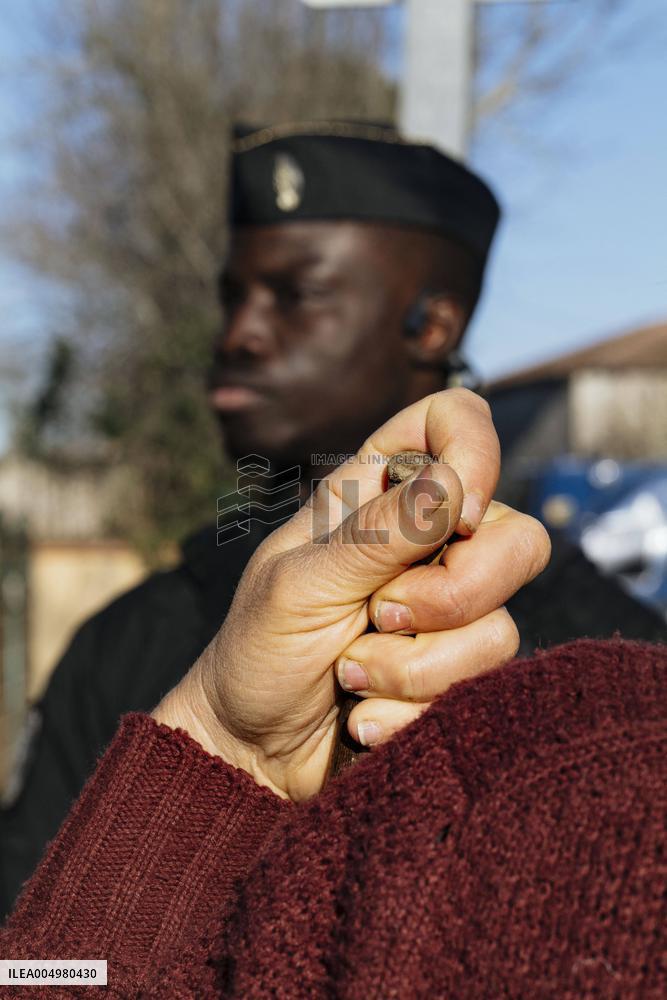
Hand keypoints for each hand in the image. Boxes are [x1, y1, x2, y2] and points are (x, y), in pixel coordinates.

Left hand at [153, 390, 549, 800]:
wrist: (253, 750)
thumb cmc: (259, 650)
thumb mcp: (301, 584)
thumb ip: (378, 534)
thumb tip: (456, 485)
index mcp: (377, 492)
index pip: (457, 421)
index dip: (476, 452)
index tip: (457, 515)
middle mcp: (425, 540)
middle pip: (517, 536)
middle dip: (452, 595)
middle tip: (377, 616)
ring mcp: (447, 607)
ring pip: (499, 624)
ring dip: (414, 666)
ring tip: (350, 673)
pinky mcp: (455, 669)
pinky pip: (482, 681)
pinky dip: (412, 705)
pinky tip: (364, 713)